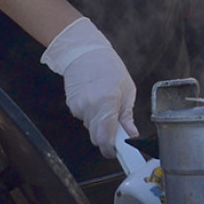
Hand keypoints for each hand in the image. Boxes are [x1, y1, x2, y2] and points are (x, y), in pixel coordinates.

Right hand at [41, 17, 137, 157]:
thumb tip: (131, 134)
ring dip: (99, 124)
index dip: (111, 150)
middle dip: (107, 136)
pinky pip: (84, 119)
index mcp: (108, 102)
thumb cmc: (109, 67)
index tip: (117, 151)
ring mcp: (79, 107)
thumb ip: (127, 116)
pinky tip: (95, 99)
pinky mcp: (72, 106)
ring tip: (105, 104)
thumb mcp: (127, 89)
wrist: (85, 52)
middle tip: (115, 124)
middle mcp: (91, 107)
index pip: (106, 139)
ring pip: (91, 128)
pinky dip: (91, 115)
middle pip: (97, 138)